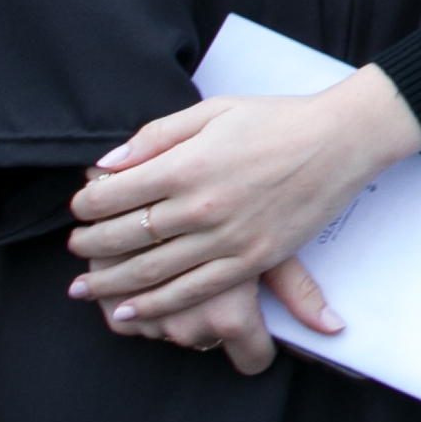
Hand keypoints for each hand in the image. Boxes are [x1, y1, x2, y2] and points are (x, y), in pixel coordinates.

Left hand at [68, 68, 420, 373]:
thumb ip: (157, 135)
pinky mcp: (254, 259)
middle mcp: (202, 206)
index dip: (85, 205)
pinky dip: (155, 305)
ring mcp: (229, 238)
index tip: (80, 208)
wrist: (344, 139)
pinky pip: (193, 290)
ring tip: (85, 287)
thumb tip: (107, 164)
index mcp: (186, 165)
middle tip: (76, 248)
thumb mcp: (214, 111)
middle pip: (124, 238)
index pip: (111, 195)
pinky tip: (129, 310)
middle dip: (89, 245)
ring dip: (109, 283)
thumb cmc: (278, 120)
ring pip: (150, 272)